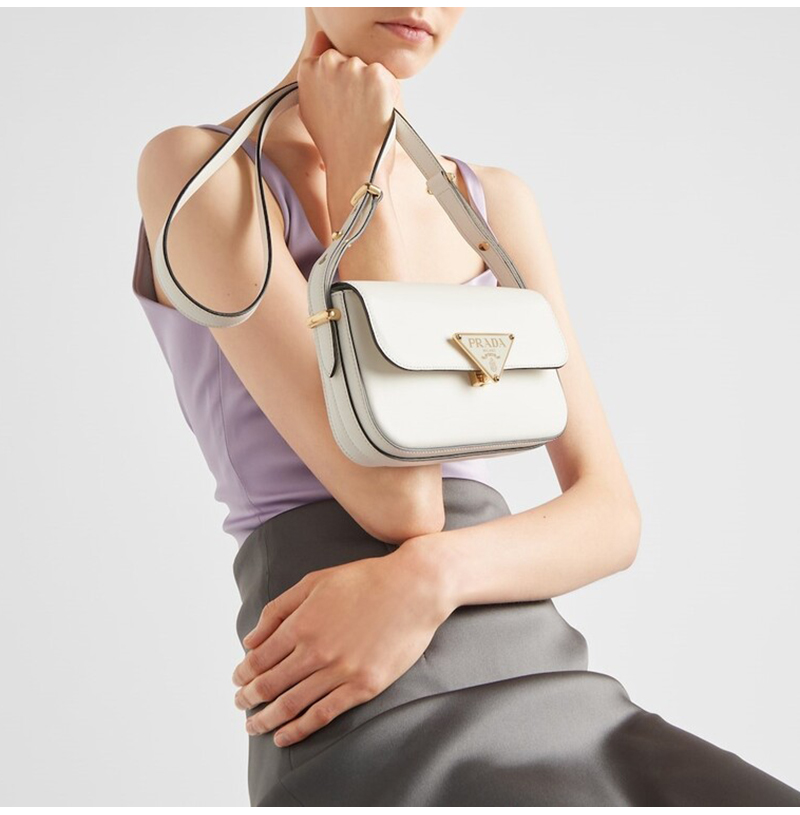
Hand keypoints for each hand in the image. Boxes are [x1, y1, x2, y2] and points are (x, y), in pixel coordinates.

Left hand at [231, 543, 452, 746]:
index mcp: (302, 623)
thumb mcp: (315, 582)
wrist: (415, 587)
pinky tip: (284, 736)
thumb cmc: (366, 580)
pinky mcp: (364, 686)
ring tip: (254, 726)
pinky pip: (323, 715)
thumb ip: (278, 610)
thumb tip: (250, 640)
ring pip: (292, 705)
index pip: (259, 659)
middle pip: (270, 685)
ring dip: (267, 719)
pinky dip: (298, 730)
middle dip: (248, 699)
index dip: (243, 674)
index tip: (237, 680)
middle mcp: (317, 651)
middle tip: (240, 704)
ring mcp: (341, 671)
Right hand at [297, 29, 401, 181]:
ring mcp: (354, 68)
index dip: (341, 83)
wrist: (353, 166)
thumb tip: (321, 39)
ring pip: (371, 70)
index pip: (332, 59)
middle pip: (353, 62)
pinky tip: (377, 115)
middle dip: (358, 83)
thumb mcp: (312, 106)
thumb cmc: (334, 144)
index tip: (342, 103)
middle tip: (356, 114)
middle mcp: (329, 63)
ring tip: (365, 118)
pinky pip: (388, 79)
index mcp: (309, 69)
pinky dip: (388, 96)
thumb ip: (316, 72)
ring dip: (374, 90)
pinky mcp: (377, 76)